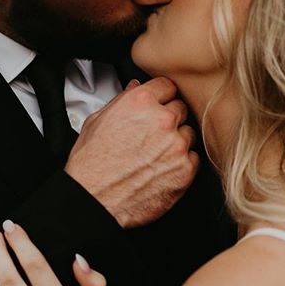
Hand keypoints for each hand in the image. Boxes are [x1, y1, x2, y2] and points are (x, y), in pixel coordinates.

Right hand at [65, 77, 198, 227]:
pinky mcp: (185, 170)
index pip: (167, 86)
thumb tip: (134, 88)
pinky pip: (193, 159)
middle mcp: (162, 121)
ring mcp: (177, 146)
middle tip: (152, 135)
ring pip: (188, 134)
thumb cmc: (91, 164)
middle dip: (168, 119)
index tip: (159, 105)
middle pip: (180, 109)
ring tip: (154, 155)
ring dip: (176, 141)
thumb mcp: (97, 120)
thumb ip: (121, 100)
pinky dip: (181, 163)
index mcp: (141, 102)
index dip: (161, 97)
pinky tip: (160, 168)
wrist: (94, 199)